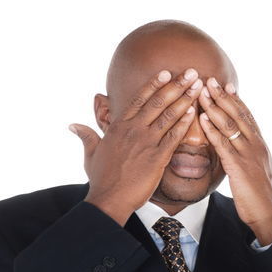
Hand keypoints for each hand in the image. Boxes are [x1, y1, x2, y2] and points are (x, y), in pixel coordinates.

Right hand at [72, 69, 202, 223]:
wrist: (109, 199)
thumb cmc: (101, 178)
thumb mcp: (90, 153)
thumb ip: (86, 135)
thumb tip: (73, 125)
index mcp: (119, 127)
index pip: (139, 99)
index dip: (153, 85)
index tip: (166, 72)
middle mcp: (133, 130)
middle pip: (157, 102)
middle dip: (176, 86)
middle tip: (191, 72)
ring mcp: (146, 143)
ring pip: (168, 116)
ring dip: (184, 99)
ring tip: (198, 86)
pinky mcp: (157, 157)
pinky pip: (173, 137)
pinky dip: (184, 123)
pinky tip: (195, 112)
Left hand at [198, 78, 271, 244]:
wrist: (266, 213)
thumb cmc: (257, 194)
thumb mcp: (254, 168)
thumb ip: (246, 153)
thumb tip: (235, 144)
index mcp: (260, 145)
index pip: (248, 117)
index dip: (237, 100)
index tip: (226, 85)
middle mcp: (256, 146)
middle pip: (239, 115)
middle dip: (223, 97)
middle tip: (210, 80)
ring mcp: (249, 155)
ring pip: (231, 126)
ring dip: (215, 107)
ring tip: (202, 92)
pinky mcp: (239, 167)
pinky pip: (224, 144)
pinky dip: (212, 130)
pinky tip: (202, 119)